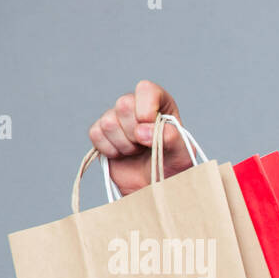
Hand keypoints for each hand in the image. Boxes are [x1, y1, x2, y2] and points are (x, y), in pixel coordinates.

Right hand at [87, 80, 193, 196]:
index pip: (146, 89)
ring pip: (109, 121)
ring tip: (136, 151)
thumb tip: (143, 130)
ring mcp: (117, 119)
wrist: (155, 188)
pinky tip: (123, 155)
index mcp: (160, 104)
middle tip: (145, 145)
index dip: (146, 108)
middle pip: (123, 103)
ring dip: (125, 144)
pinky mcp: (102, 133)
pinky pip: (96, 134)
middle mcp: (136, 106)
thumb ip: (171, 138)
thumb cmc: (173, 168)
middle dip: (135, 131)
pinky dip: (110, 150)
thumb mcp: (182, 154)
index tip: (150, 126)